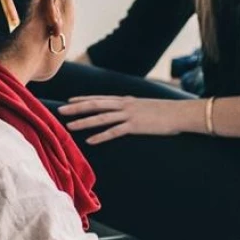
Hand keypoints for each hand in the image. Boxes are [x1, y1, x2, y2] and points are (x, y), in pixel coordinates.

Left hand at [59, 96, 181, 143]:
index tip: (70, 101)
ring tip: (70, 126)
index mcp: (126, 100)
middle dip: (76, 108)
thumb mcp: (147, 107)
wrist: (179, 113)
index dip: (83, 99)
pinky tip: (90, 141)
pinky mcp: (135, 126)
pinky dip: (101, 136)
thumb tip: (129, 114)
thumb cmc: (166, 112)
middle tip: (60, 111)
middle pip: (95, 105)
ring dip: (84, 122)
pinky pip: (114, 132)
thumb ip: (135, 109)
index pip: (100, 98)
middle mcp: (124, 105)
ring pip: (101, 118)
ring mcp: (129, 115)